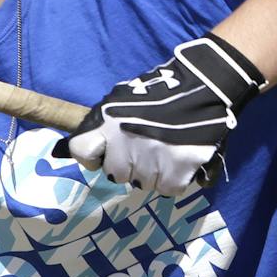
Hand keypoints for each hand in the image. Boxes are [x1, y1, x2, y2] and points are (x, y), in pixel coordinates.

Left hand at [53, 33, 264, 195]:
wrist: (205, 86)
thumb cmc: (162, 90)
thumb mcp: (122, 99)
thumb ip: (102, 123)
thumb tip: (72, 147)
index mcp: (108, 123)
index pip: (81, 151)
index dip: (92, 156)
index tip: (103, 154)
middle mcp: (126, 143)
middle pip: (116, 173)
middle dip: (128, 165)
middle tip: (145, 149)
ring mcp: (152, 158)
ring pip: (143, 183)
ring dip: (153, 173)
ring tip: (165, 151)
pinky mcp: (179, 169)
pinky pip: (168, 189)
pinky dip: (174, 180)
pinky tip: (179, 161)